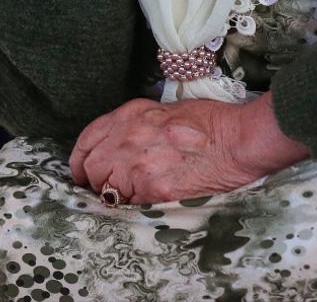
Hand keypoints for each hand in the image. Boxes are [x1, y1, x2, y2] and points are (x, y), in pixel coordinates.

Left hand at [68, 93, 308, 205]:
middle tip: (106, 189)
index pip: (88, 138)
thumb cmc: (210, 123)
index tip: (80, 170)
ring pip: (107, 190)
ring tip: (132, 196)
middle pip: (91, 167)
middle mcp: (127, 138)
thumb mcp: (164, 111)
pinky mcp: (154, 190)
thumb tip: (121, 145)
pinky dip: (135, 206)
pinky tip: (149, 202)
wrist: (237, 140)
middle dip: (94, 180)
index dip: (79, 158)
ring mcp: (138, 165)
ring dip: (114, 196)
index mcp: (130, 115)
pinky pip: (131, 204)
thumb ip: (136, 125)